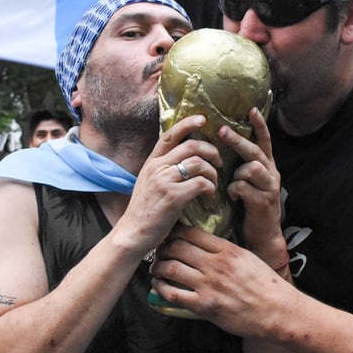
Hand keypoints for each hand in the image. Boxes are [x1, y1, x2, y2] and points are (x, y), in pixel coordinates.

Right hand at [114, 115, 222, 253]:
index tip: (203, 119)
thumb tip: (187, 159)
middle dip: (211, 151)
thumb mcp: (150, 183)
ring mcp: (164, 181)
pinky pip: (201, 183)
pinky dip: (210, 187)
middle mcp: (157, 167)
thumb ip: (164, 169)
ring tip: (214, 183)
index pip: (170, 135)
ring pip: (199, 164)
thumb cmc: (145, 211)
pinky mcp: (173, 196)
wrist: (133, 233)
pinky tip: (210, 195)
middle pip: (191, 146)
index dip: (188, 123)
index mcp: (152, 162)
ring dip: (212, 172)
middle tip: (218, 162)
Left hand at [151, 225, 290, 337]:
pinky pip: (173, 294)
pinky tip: (159, 287)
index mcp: (227, 250)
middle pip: (177, 247)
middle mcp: (215, 264)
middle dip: (163, 248)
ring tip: (156, 269)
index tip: (169, 237)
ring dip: (159, 267)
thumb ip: (227, 251)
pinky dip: (161, 289)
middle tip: (158, 252)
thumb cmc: (267, 286)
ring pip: (171, 268)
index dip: (174, 233)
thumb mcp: (248, 258)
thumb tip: (207, 248)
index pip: (191, 233)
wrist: (278, 311)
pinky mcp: (204, 306)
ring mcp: (209, 285)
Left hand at [218, 109, 285, 269]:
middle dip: (238, 140)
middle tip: (222, 131)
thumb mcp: (248, 182)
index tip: (251, 109)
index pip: (265, 141)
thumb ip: (241, 166)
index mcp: (267, 166)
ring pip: (251, 167)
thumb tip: (224, 148)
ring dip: (237, 173)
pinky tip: (233, 197)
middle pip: (255, 151)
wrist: (262, 235)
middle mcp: (272, 173)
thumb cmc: (250, 206)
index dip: (259, 125)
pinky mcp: (263, 201)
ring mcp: (269, 187)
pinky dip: (233, 190)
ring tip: (233, 185)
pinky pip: (243, 187)